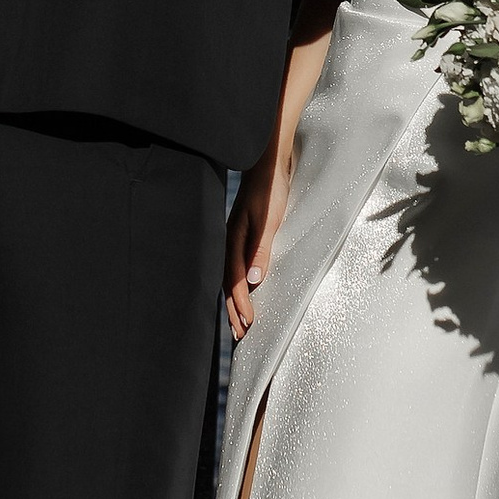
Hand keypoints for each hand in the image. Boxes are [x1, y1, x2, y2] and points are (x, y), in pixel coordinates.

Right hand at [224, 139, 292, 338]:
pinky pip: (235, 267)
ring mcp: (234, 239)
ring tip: (239, 322)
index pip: (235, 280)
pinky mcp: (242, 235)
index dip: (240, 304)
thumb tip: (254, 281)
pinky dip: (238, 286)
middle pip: (228, 284)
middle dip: (233, 310)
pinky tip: (243, 293)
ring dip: (234, 301)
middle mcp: (229, 241)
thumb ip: (260, 249)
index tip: (247, 324)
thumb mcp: (268, 220)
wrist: (268, 163)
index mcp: (233, 240)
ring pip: (230, 278)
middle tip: (240, 335)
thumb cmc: (270, 189)